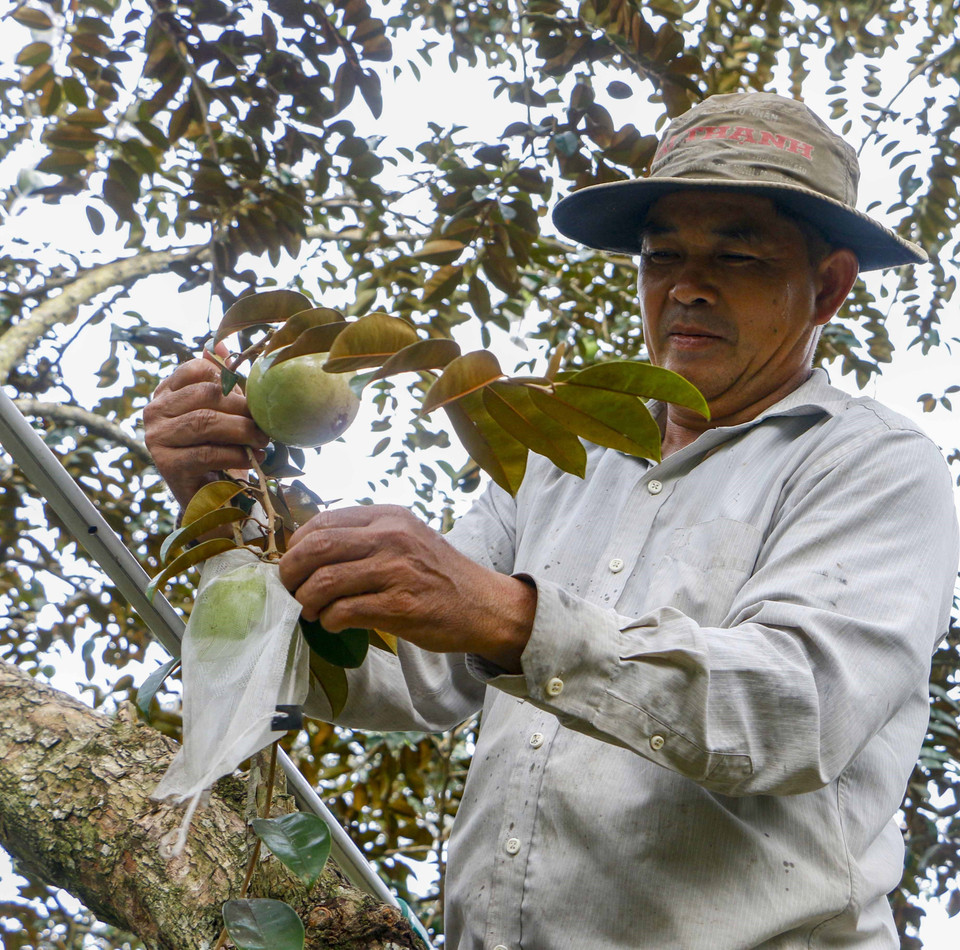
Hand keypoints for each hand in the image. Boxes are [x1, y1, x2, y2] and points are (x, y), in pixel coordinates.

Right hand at [143, 346, 268, 507]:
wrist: (210, 499)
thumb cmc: (219, 449)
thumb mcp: (223, 412)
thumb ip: (221, 380)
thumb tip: (220, 342)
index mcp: (167, 392)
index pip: (196, 369)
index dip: (230, 379)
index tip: (253, 399)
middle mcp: (154, 411)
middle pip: (204, 395)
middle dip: (242, 408)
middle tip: (266, 423)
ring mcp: (156, 438)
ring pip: (205, 422)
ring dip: (242, 430)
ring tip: (263, 440)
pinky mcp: (166, 464)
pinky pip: (207, 452)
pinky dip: (236, 454)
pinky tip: (253, 458)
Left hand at [278, 505, 535, 671]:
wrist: (485, 604)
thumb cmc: (438, 574)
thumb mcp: (407, 537)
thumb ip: (367, 536)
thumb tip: (309, 550)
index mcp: (389, 517)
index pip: (323, 521)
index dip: (297, 545)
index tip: (296, 565)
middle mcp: (392, 538)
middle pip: (316, 548)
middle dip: (291, 573)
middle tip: (291, 590)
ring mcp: (396, 572)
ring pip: (324, 583)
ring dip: (307, 602)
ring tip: (311, 611)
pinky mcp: (400, 606)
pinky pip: (343, 612)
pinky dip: (329, 621)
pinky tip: (335, 624)